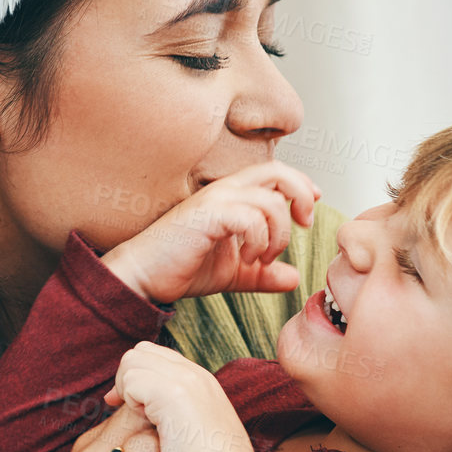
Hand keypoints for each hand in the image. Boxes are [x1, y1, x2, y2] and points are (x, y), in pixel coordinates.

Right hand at [100, 163, 320, 303]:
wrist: (144, 277)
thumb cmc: (181, 267)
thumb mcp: (233, 272)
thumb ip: (263, 273)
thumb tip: (293, 278)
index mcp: (231, 196)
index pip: (275, 173)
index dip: (301, 186)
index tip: (307, 214)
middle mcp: (224, 190)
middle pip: (278, 172)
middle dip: (301, 195)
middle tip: (303, 225)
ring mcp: (214, 200)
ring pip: (270, 200)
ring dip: (277, 233)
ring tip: (264, 257)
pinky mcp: (206, 216)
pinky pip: (250, 217)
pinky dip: (259, 240)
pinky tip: (249, 258)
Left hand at [102, 341, 259, 451]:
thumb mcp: (196, 437)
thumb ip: (177, 418)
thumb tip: (148, 412)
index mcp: (204, 384)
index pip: (159, 359)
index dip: (138, 376)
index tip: (126, 404)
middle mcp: (197, 376)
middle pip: (143, 351)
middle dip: (127, 377)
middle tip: (120, 407)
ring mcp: (187, 381)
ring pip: (133, 360)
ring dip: (126, 388)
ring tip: (135, 418)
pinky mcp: (173, 392)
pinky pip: (131, 378)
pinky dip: (127, 399)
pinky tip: (140, 423)